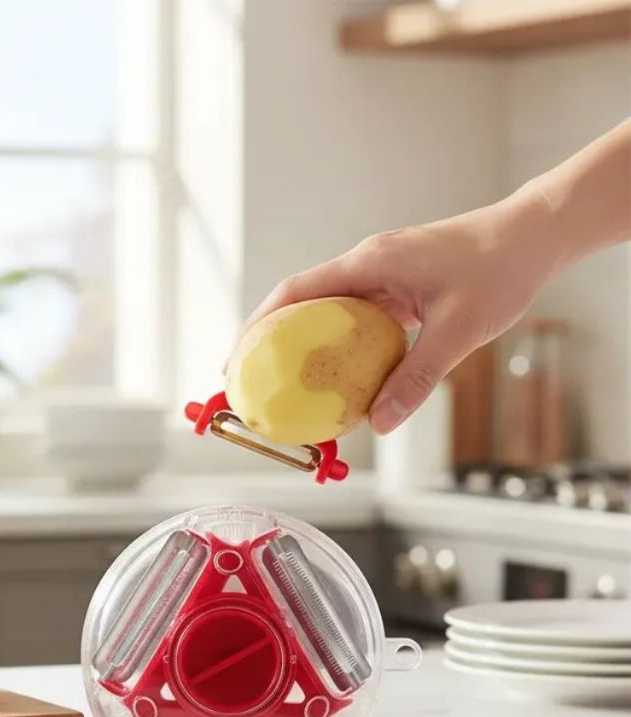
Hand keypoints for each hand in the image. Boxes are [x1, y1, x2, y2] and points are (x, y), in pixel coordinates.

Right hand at [243, 187, 558, 433]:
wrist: (537, 234)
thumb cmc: (501, 270)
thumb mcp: (458, 330)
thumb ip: (416, 377)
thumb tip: (379, 424)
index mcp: (370, 263)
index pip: (295, 292)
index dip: (258, 326)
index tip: (237, 359)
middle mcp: (367, 264)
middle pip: (299, 301)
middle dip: (268, 339)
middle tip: (248, 379)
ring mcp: (381, 274)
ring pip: (325, 310)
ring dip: (301, 343)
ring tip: (281, 382)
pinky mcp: (397, 286)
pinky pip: (354, 318)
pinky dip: (336, 345)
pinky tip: (335, 375)